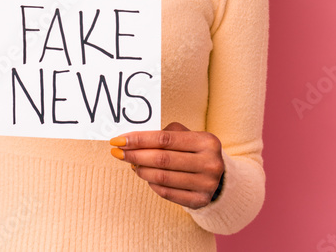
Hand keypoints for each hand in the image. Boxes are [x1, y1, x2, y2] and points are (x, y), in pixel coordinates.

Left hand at [109, 121, 224, 209]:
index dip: (139, 139)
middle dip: (135, 155)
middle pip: (162, 159)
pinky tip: (145, 176)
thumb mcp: (187, 135)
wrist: (218, 176)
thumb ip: (164, 133)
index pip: (165, 139)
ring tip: (132, 164)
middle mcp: (210, 163)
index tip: (119, 140)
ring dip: (141, 170)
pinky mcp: (200, 201)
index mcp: (207, 141)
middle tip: (118, 152)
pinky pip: (166, 192)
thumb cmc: (194, 151)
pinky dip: (152, 184)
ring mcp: (207, 184)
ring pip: (162, 177)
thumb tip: (131, 139)